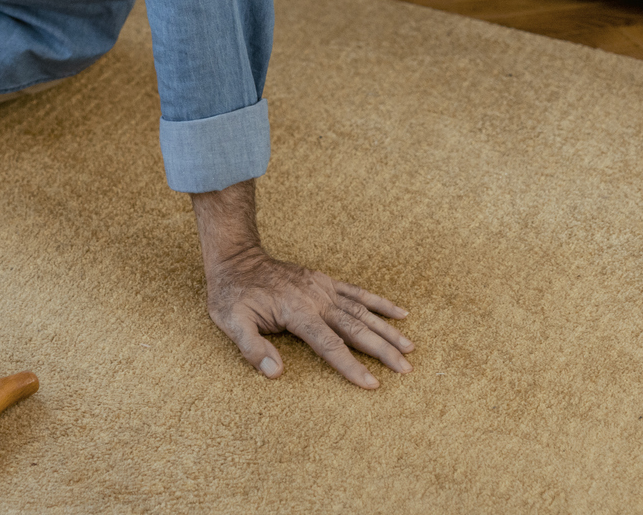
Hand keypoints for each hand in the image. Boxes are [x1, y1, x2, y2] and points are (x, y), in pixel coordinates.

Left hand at [189, 178, 410, 387]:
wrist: (236, 258)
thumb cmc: (232, 294)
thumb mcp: (231, 322)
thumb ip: (252, 348)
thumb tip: (275, 373)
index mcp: (297, 312)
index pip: (330, 345)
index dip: (352, 367)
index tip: (373, 384)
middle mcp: (316, 299)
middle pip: (356, 329)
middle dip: (383, 351)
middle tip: (406, 370)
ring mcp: (323, 288)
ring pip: (363, 312)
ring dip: (388, 330)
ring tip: (411, 347)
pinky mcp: (325, 282)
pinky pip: (358, 293)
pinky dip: (380, 302)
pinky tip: (401, 312)